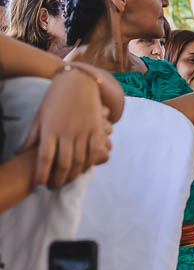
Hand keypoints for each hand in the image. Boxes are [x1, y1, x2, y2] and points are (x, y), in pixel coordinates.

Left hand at [19, 67, 114, 187]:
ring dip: (74, 174)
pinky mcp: (96, 128)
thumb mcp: (40, 117)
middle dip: (59, 178)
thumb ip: (32, 136)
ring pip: (80, 159)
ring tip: (68, 180)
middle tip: (55, 186)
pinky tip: (86, 167)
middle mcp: (67, 131)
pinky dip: (91, 162)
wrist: (78, 82)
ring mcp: (83, 130)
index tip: (39, 185)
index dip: (41, 174)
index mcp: (50, 129)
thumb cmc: (55, 99)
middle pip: (63, 163)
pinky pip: (95, 150)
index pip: (44, 158)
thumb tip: (20, 154)